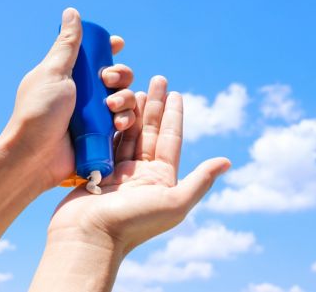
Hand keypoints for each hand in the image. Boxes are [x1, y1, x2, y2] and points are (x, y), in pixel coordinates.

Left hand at [0, 8, 135, 190]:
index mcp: (70, 76)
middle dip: (120, 75)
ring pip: (124, 99)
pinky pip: (124, 122)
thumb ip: (67, 45)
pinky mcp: (101, 135)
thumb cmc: (39, 112)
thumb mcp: (53, 72)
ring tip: (111, 107)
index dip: (109, 50)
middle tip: (107, 81)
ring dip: (124, 98)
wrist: (34, 156)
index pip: (94, 57)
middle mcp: (83, 94)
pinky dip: (126, 119)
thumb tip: (72, 12)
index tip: (118, 45)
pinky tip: (118, 122)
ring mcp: (93, 116)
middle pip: (116, 77)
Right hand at [47, 76, 230, 253]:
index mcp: (161, 179)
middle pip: (150, 132)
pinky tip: (112, 106)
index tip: (176, 92)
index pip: (170, 139)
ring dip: (132, 111)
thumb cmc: (132, 223)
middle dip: (154, 105)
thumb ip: (199, 181)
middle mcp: (141, 174)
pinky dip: (110, 123)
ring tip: (136, 88)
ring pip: (128, 134)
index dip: (174, 115)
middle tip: (157, 79)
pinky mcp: (97, 169)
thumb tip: (226, 161)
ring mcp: (118, 171)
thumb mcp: (173, 203)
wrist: (89, 237)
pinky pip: (106, 141)